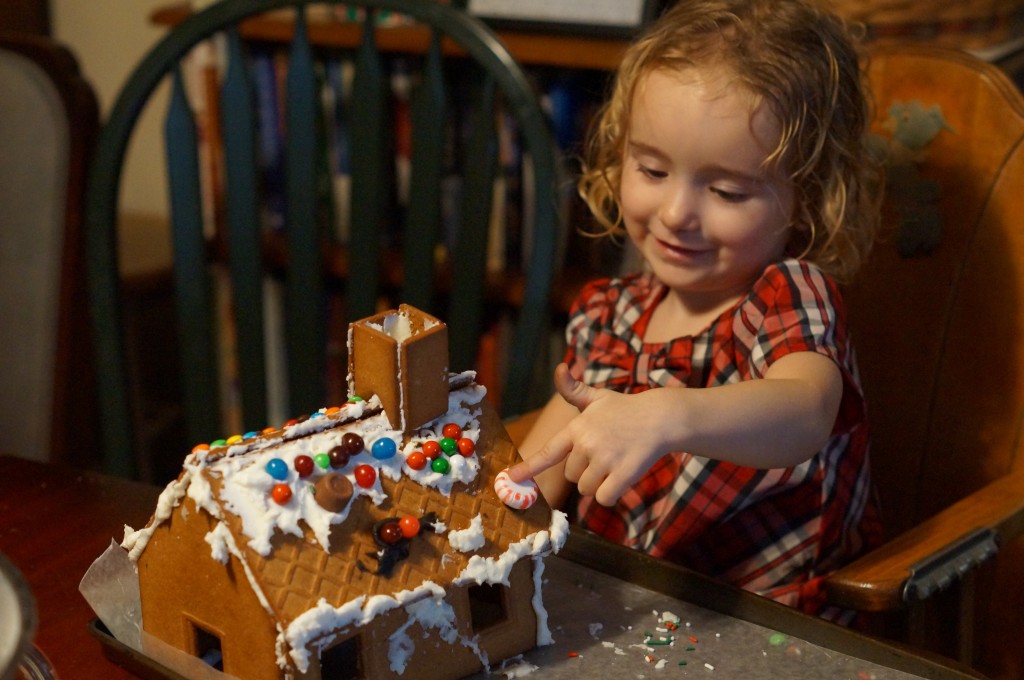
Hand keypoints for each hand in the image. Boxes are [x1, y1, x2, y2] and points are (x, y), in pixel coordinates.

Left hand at [508, 364, 669, 505]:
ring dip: (599, 483)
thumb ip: (573, 389)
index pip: (548, 451)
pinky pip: (604, 498)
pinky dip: (611, 493)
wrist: (661, 417)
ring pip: (587, 488)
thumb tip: (560, 369)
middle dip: (585, 470)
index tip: (511, 476)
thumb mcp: (598, 397)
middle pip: (571, 476)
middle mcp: (587, 444)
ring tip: (615, 461)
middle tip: (605, 453)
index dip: (528, 466)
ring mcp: (605, 459)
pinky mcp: (623, 474)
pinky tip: (622, 477)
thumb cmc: (626, 409)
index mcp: (577, 428)